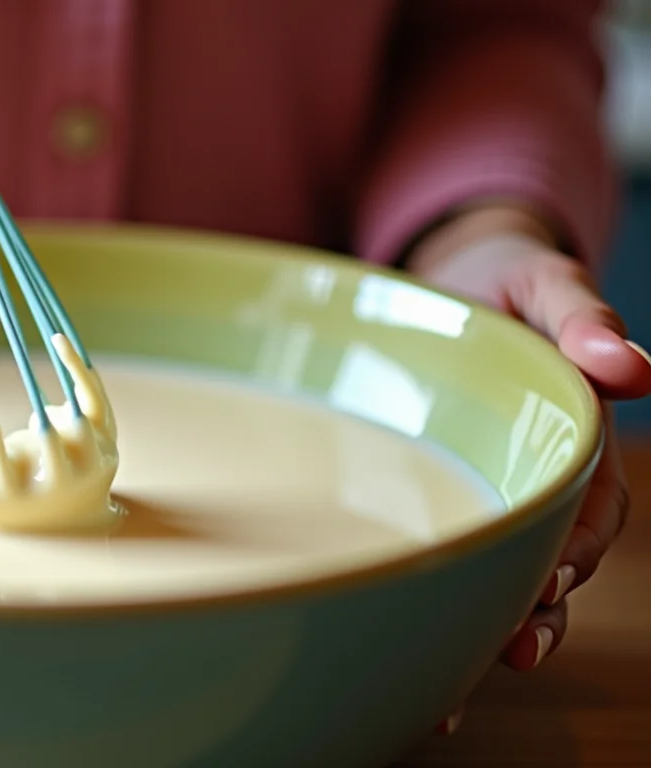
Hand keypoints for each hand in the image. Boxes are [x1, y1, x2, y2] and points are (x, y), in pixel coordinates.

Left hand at [404, 203, 650, 735]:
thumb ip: (583, 321)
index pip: (591, 512)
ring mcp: (492, 495)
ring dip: (490, 628)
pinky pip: (449, 557)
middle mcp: (540, 482)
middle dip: (538, 612)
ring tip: (459, 683)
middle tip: (515, 648)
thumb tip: (634, 370)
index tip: (553, 580)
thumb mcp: (543, 284)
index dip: (576, 551)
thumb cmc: (503, 280)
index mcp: (577, 441)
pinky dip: (436, 608)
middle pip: (553, 562)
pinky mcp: (442, 497)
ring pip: (502, 576)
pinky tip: (409, 655)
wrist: (446, 281)